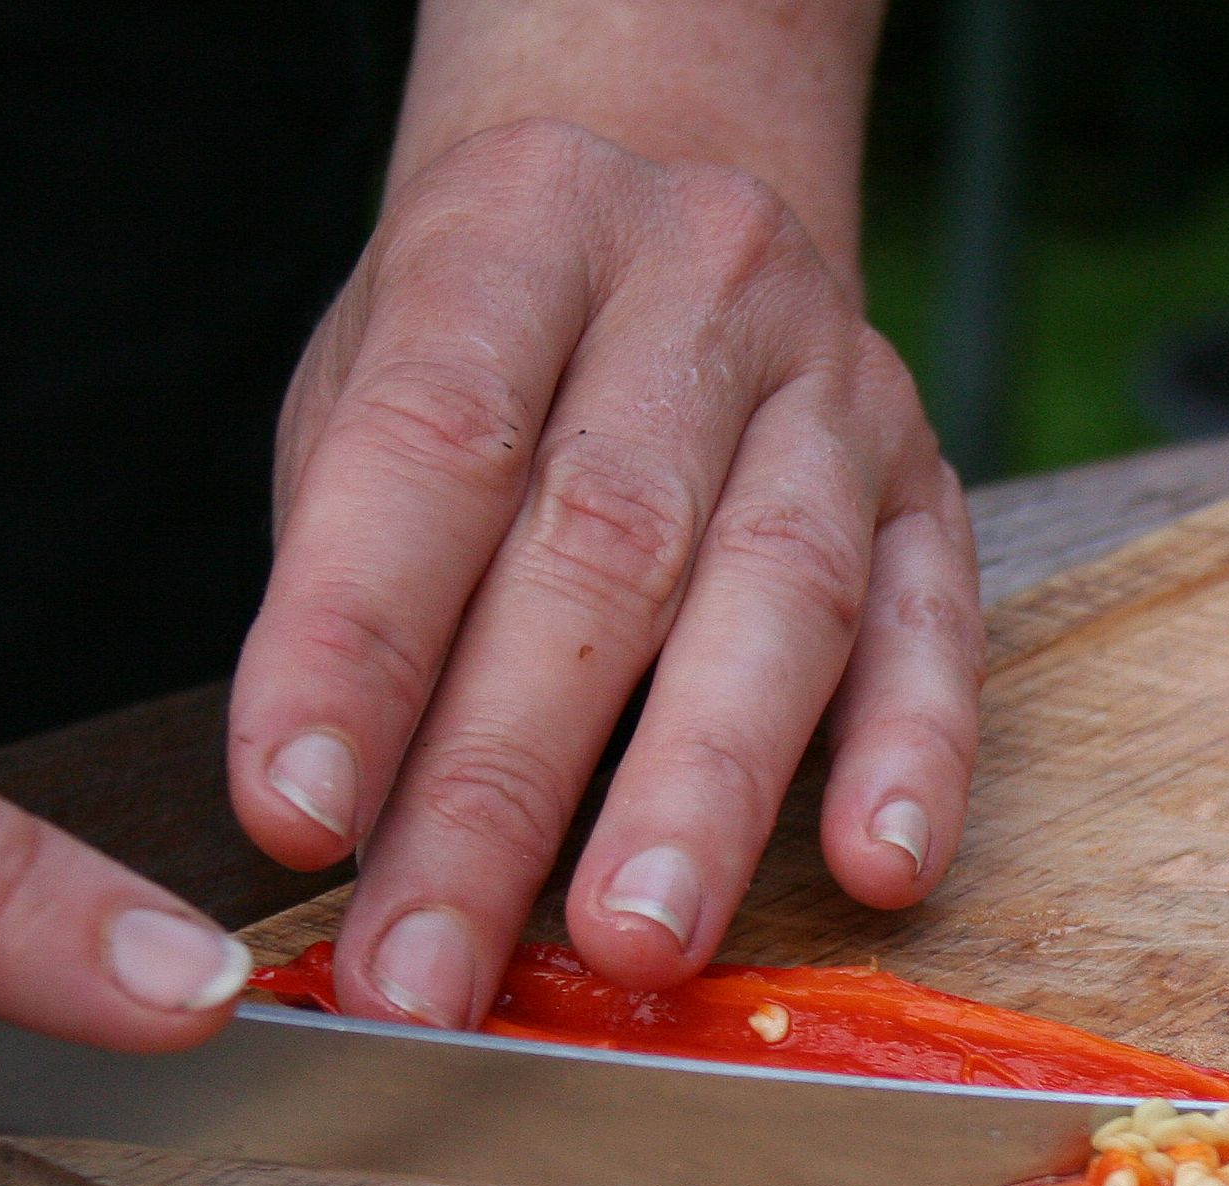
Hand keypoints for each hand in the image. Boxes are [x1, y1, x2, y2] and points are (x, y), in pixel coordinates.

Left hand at [228, 118, 981, 1027]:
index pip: (431, 443)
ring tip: (635, 944)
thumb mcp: (368, 387)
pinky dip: (910, 757)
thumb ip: (366, 578)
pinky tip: (873, 871)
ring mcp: (838, 386)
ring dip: (702, 791)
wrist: (669, 179)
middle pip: (605, 548)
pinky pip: (936, 628)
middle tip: (433, 964)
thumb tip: (346, 832)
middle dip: (503, 785)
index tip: (292, 816)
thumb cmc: (492, 344)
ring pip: (783, 594)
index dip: (354, 642)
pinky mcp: (932, 485)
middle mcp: (697, 284)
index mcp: (519, 227)